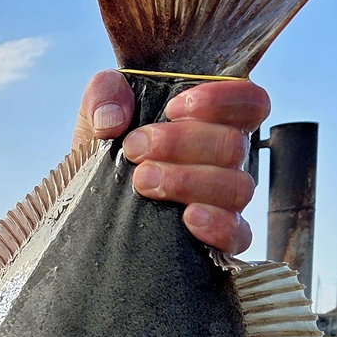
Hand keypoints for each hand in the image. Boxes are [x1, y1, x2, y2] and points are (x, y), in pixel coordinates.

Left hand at [72, 71, 269, 254]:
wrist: (86, 212)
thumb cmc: (106, 156)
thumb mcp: (98, 116)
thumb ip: (104, 95)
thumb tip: (112, 118)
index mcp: (213, 123)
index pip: (250, 102)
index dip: (221, 100)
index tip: (172, 109)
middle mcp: (226, 161)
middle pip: (235, 145)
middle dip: (182, 143)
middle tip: (135, 148)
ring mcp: (226, 202)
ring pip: (238, 187)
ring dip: (189, 181)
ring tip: (143, 181)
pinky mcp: (219, 240)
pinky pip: (239, 235)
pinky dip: (218, 225)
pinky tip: (187, 218)